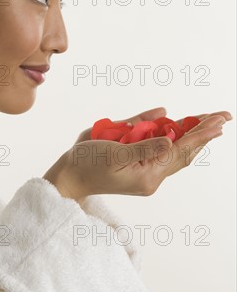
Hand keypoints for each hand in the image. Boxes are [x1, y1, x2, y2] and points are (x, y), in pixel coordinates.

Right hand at [44, 107, 231, 200]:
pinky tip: (172, 119)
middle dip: (202, 132)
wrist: (69, 175)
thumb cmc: (87, 165)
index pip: (180, 150)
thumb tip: (171, 139)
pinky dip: (166, 131)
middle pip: (182, 150)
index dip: (200, 134)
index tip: (218, 122)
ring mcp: (143, 166)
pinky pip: (155, 144)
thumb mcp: (115, 155)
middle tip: (223, 116)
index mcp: (148, 175)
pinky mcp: (135, 159)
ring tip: (209, 120)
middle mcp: (150, 172)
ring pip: (173, 148)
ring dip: (190, 132)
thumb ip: (144, 147)